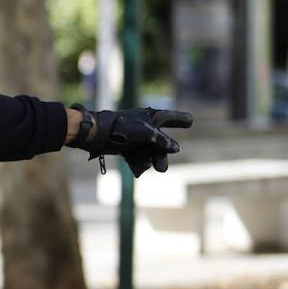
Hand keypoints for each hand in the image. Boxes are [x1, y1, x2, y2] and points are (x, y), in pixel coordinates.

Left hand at [69, 105, 192, 176]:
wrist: (97, 134)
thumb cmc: (122, 128)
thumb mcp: (146, 132)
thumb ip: (162, 139)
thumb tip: (174, 148)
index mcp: (151, 117)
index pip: (170, 117)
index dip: (180, 119)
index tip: (190, 121)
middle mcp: (145, 127)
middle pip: (160, 143)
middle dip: (160, 156)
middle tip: (162, 169)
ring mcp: (136, 138)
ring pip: (148, 152)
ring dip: (146, 162)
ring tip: (141, 168)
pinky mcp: (126, 147)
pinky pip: (136, 157)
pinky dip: (136, 164)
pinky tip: (136, 171)